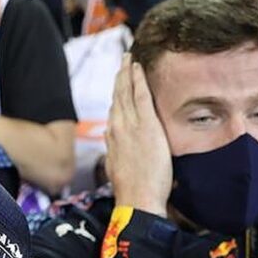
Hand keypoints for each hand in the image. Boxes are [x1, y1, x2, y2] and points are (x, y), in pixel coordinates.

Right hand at [105, 54, 171, 216]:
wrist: (136, 198)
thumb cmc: (132, 190)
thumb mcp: (118, 169)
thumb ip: (116, 153)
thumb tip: (114, 144)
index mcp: (112, 140)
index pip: (114, 111)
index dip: (115, 96)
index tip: (118, 84)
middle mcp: (116, 129)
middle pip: (117, 97)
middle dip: (119, 78)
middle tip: (122, 61)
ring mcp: (130, 125)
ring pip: (125, 93)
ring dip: (127, 74)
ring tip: (128, 60)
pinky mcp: (145, 125)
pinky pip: (140, 96)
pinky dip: (137, 80)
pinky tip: (138, 67)